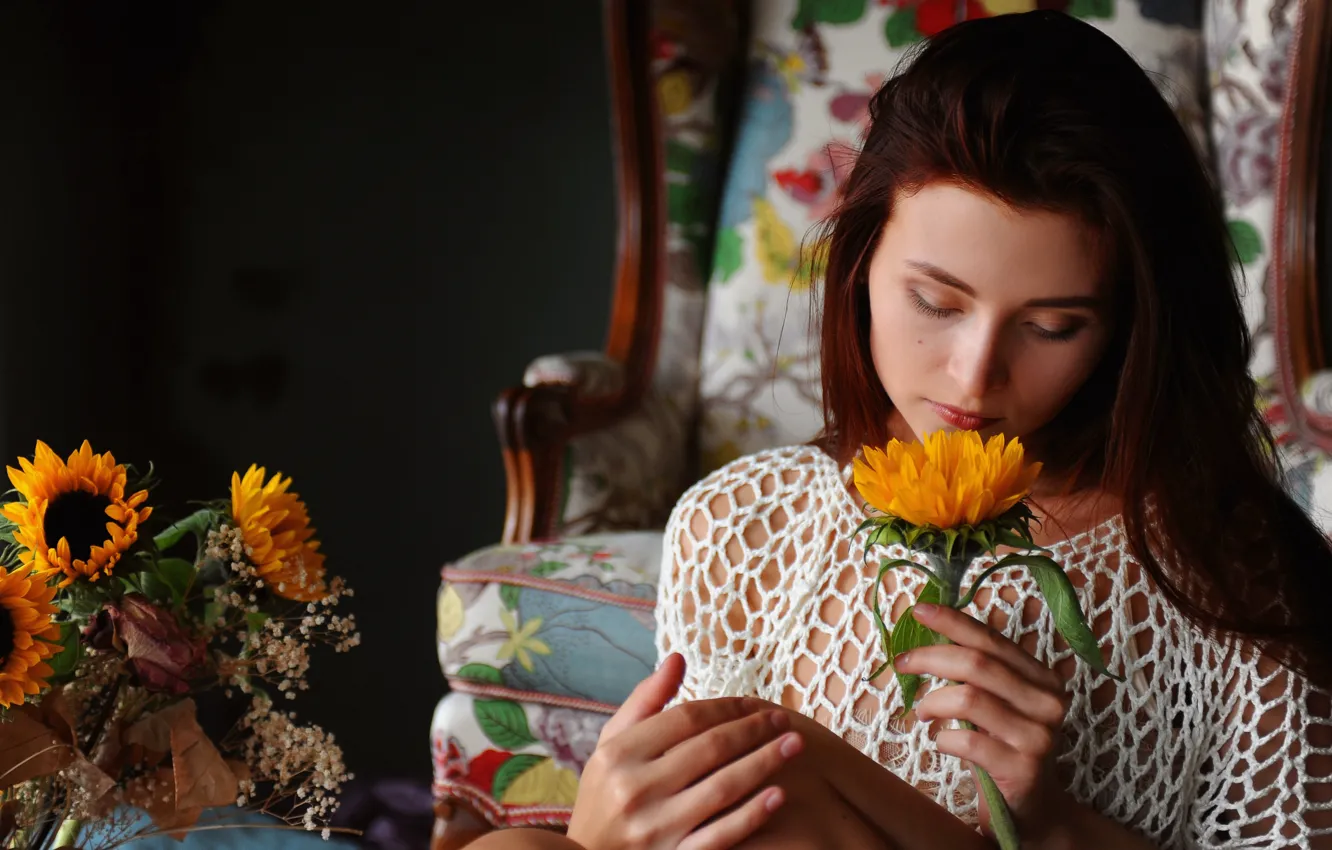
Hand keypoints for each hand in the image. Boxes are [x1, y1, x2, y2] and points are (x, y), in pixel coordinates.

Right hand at [567, 653, 803, 849]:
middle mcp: (635, 790)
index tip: (755, 703)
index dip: (726, 707)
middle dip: (754, 730)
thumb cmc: (604, 795)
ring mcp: (655, 829)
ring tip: (794, 746)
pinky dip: (752, 815)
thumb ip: (645, 702)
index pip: (685, 719)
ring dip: (764, 763)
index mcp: (619, 754)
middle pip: (709, 749)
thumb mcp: (612, 745)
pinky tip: (779, 795)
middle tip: (784, 720)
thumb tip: (678, 658)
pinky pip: (721, 835)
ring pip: (722, 788)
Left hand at [896, 603, 1072, 840]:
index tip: (918, 610)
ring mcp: (1039, 736)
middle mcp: (1048, 702)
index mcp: (1042, 679)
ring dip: (933, 701)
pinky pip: (968, 742)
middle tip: (902, 663)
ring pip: (969, 698)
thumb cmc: (1003, 750)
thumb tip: (931, 634)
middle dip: (931, 657)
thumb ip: (976, 673)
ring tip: (923, 712)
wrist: (1032, 811)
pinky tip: (941, 742)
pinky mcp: (1024, 769)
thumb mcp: (995, 705)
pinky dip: (944, 738)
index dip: (953, 622)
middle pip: (977, 664)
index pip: (992, 640)